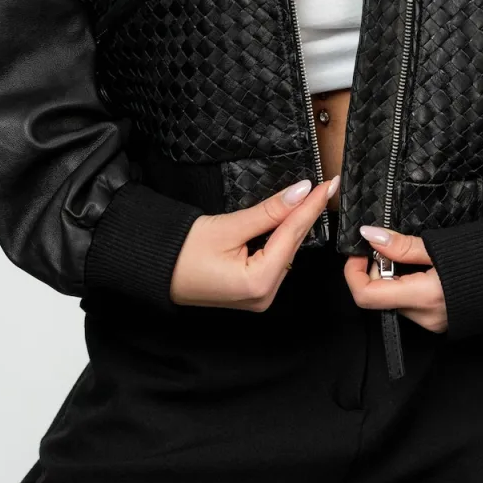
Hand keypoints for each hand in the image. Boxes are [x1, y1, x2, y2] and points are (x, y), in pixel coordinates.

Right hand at [168, 175, 338, 309]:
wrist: (154, 268)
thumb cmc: (182, 251)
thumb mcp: (229, 226)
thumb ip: (269, 211)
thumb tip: (300, 193)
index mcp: (259, 282)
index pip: (293, 235)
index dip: (311, 206)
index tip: (328, 186)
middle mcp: (264, 295)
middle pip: (292, 245)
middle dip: (307, 214)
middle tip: (325, 187)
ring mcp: (259, 296)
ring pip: (286, 252)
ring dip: (295, 225)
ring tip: (313, 197)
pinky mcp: (252, 291)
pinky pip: (275, 260)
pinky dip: (281, 238)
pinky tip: (290, 219)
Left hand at [344, 226, 447, 334]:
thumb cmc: (481, 259)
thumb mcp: (438, 245)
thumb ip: (402, 245)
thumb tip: (370, 236)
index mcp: (424, 296)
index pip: (366, 295)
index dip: (354, 273)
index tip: (358, 254)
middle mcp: (424, 316)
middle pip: (378, 297)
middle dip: (376, 271)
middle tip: (390, 249)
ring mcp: (430, 322)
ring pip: (391, 301)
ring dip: (392, 279)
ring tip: (412, 259)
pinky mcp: (435, 322)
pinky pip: (407, 305)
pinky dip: (405, 287)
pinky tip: (421, 272)